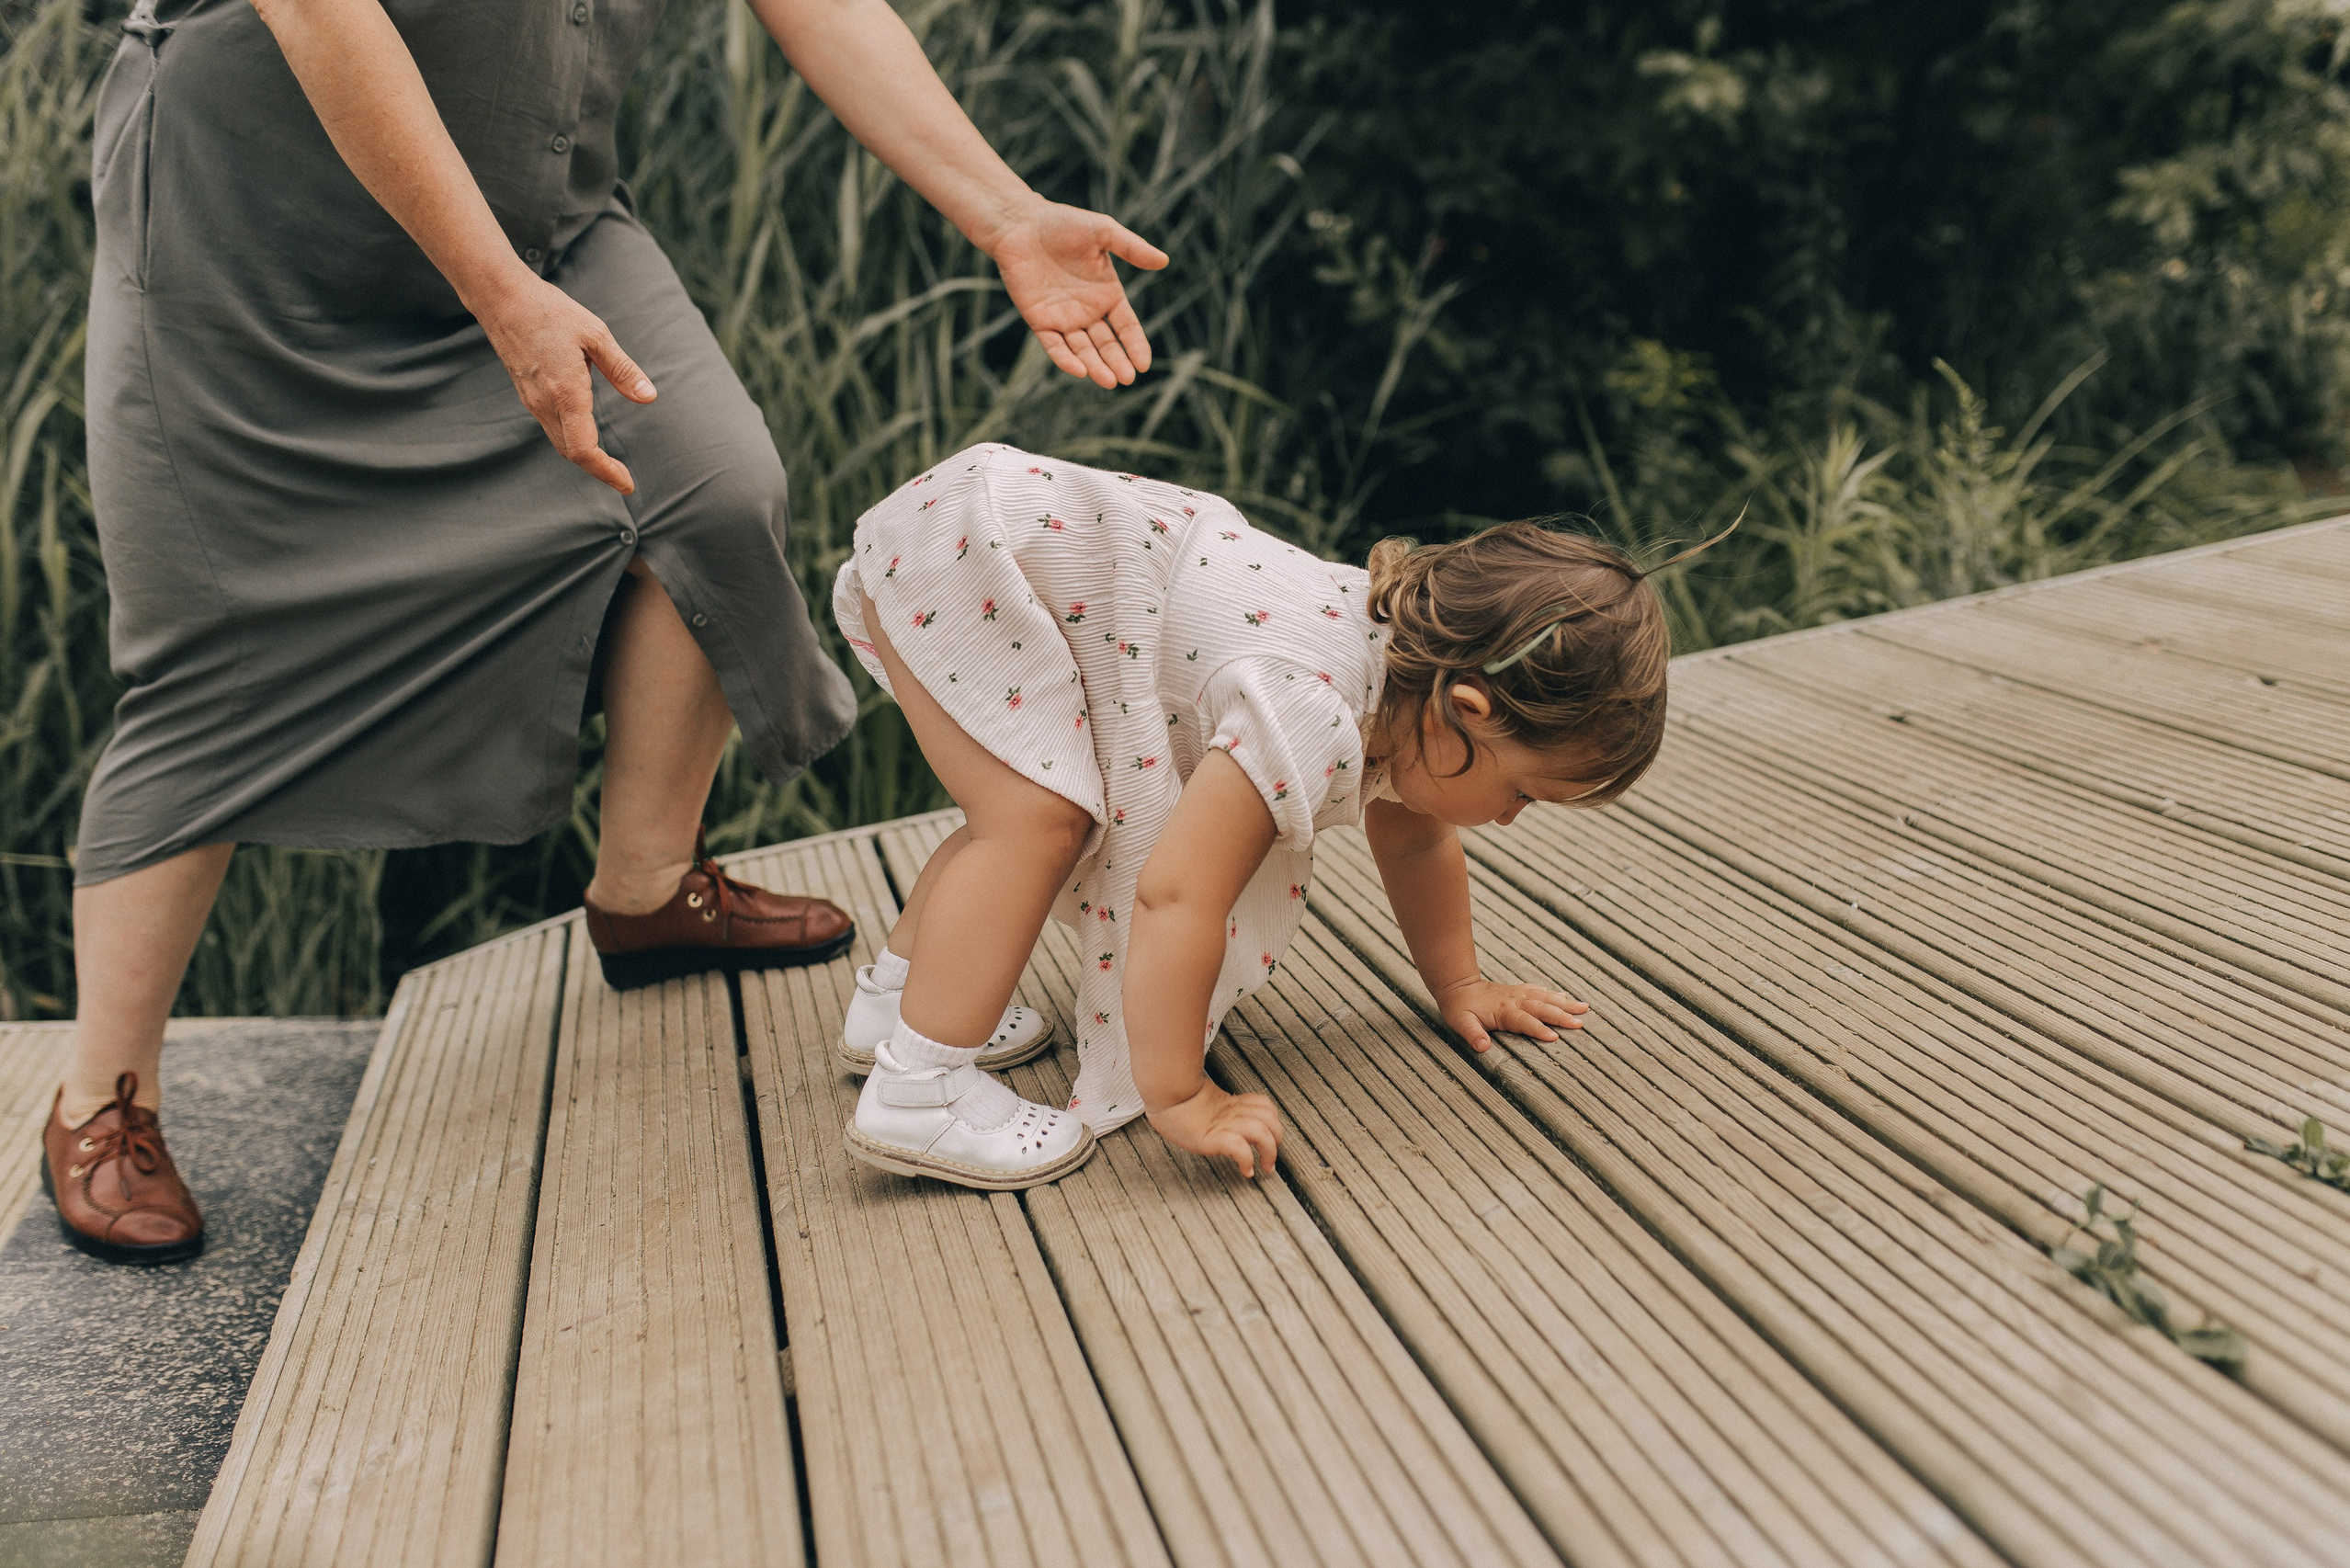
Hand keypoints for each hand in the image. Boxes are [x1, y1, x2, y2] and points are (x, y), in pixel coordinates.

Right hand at [476, 271, 656, 494]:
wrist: (501, 299)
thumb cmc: (550, 312)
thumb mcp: (596, 335)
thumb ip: (622, 370)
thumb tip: (649, 397)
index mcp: (565, 392)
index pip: (584, 449)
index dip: (606, 472)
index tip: (627, 485)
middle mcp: (545, 403)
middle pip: (572, 452)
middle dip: (599, 470)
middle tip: (624, 480)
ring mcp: (532, 400)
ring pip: (560, 442)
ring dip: (585, 458)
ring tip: (610, 466)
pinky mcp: (527, 394)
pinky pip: (551, 427)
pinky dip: (571, 441)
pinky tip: (587, 437)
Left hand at [985, 197, 1168, 388]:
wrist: (1020, 223)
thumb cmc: (1062, 223)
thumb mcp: (1103, 232)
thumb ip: (1132, 248)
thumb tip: (1164, 261)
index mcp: (1107, 294)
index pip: (1126, 327)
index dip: (1136, 345)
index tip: (1144, 363)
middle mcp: (1088, 311)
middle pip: (1107, 345)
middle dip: (1117, 362)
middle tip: (1127, 378)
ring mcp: (1064, 318)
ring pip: (1083, 350)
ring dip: (1095, 367)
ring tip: (1108, 381)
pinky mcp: (1040, 321)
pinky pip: (1054, 346)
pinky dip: (1065, 359)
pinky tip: (1079, 370)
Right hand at [1147, 1077, 1282, 1177]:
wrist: (1162, 1093)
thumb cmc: (1173, 1100)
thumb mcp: (1200, 1100)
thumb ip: (1213, 1104)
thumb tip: (1220, 1107)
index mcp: (1230, 1104)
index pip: (1264, 1106)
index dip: (1274, 1123)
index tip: (1272, 1140)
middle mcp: (1231, 1113)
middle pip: (1270, 1119)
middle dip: (1277, 1140)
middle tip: (1271, 1157)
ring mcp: (1223, 1125)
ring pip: (1261, 1132)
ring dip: (1269, 1152)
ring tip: (1265, 1165)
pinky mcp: (1212, 1138)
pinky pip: (1240, 1148)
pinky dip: (1247, 1160)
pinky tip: (1245, 1169)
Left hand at [1434, 976, 1588, 1053]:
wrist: (1457, 986)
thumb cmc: (1459, 1008)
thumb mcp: (1460, 1023)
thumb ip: (1472, 1034)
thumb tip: (1482, 1046)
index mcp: (1503, 1011)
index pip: (1525, 1021)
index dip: (1539, 1029)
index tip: (1555, 1037)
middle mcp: (1514, 1000)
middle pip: (1541, 1008)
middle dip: (1561, 1016)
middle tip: (1580, 1024)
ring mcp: (1517, 994)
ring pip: (1545, 997)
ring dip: (1564, 1003)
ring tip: (1584, 1008)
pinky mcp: (1517, 990)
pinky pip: (1538, 991)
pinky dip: (1552, 994)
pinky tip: (1564, 996)